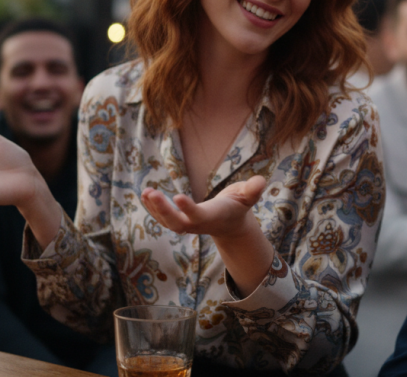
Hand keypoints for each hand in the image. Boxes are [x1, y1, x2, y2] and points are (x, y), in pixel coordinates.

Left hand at [141, 175, 267, 239]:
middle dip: (164, 210)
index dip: (188, 208)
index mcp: (213, 217)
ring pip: (167, 221)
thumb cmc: (239, 205)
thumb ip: (253, 190)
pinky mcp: (179, 220)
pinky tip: (145, 194)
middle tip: (152, 193)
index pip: (198, 215)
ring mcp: (186, 224)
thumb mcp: (248, 197)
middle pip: (177, 223)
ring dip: (154, 208)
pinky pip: (162, 217)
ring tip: (146, 192)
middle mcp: (197, 224)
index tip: (177, 196)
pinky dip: (152, 207)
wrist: (230, 222)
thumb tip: (261, 181)